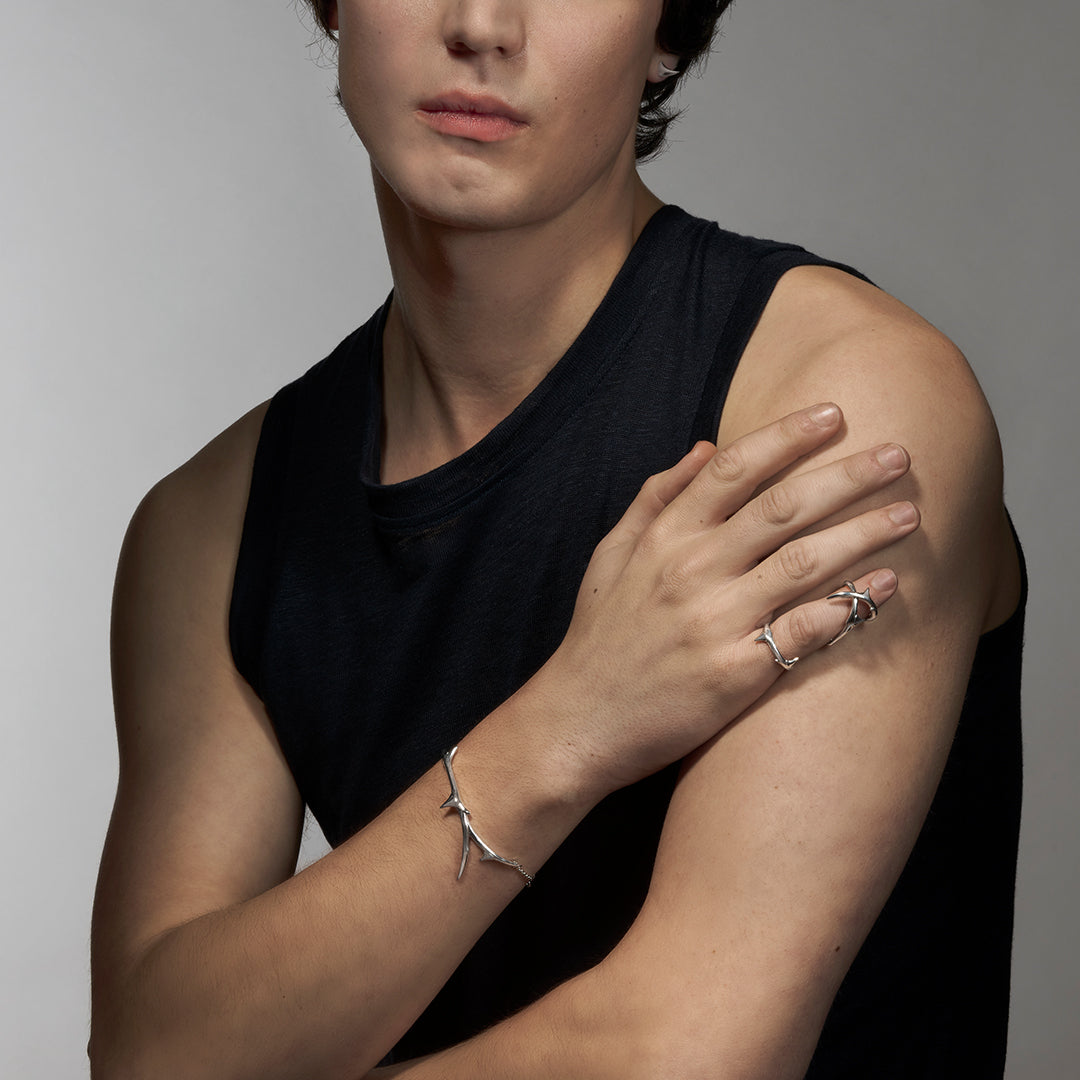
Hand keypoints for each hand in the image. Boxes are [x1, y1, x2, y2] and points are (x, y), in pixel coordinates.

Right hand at [537, 403, 918, 795]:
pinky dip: (850, 605)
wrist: (578, 722)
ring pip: (805, 562)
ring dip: (864, 532)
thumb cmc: (599, 639)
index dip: (787, 436)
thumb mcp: (610, 556)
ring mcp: (715, 621)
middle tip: (899, 454)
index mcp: (664, 538)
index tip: (833, 415)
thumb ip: (654, 498)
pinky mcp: (736, 672)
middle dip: (847, 475)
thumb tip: (704, 446)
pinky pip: (804, 629)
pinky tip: (887, 585)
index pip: (734, 469)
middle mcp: (692, 570)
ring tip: (910, 514)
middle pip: (783, 507)